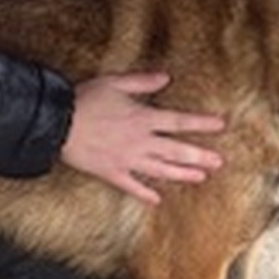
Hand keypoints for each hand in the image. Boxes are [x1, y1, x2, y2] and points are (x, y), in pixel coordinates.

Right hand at [60, 72, 224, 204]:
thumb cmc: (84, 99)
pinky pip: (132, 187)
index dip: (201, 123)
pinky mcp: (111, 173)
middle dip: (200, 155)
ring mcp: (127, 160)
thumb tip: (166, 78)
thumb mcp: (114, 82)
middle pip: (176, 150)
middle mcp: (140, 142)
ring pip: (161, 170)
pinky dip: (145, 194)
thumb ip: (142, 82)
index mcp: (142, 118)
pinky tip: (157, 200)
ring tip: (201, 177)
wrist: (57, 124)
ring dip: (182, 174)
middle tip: (219, 161)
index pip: (179, 121)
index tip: (221, 125)